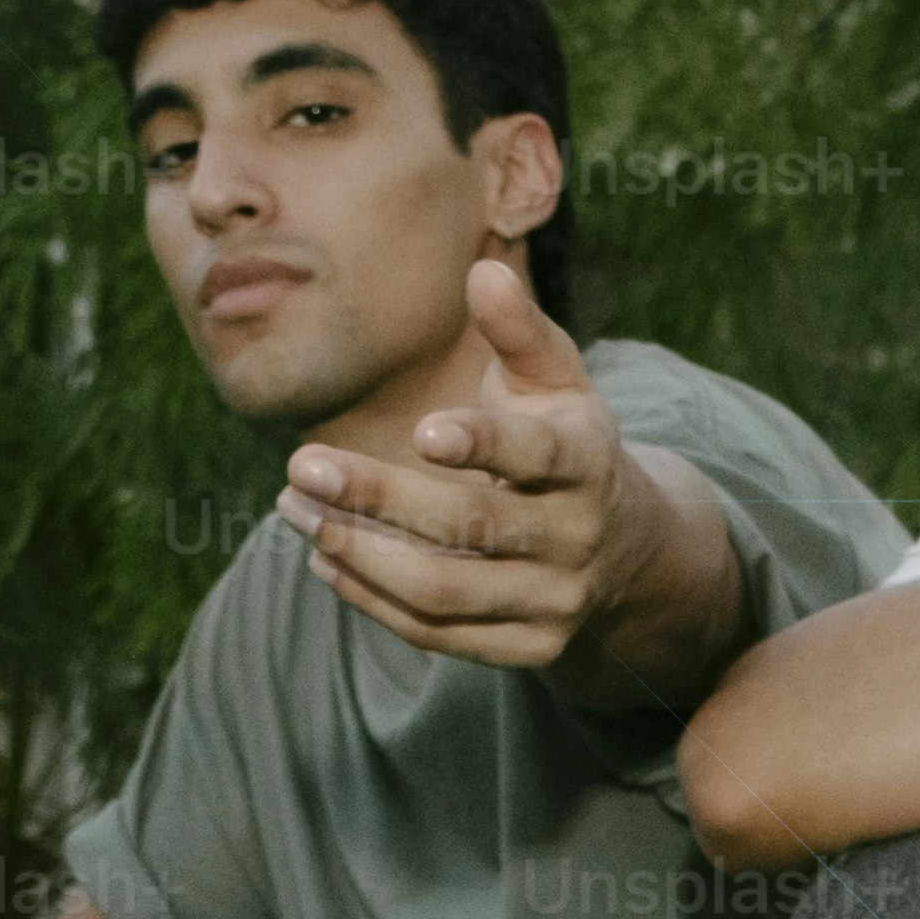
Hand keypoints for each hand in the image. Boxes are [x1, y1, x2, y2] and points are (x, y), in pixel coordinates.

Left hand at [278, 252, 718, 680]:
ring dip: (358, 551)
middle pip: (472, 526)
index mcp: (587, 462)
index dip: (484, 444)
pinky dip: (370, 598)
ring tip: (296, 510)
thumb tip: (482, 270)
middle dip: (380, 497)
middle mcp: (577, 538)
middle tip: (303, 465)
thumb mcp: (556, 380)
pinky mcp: (529, 648)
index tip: (422, 430)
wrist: (624, 549)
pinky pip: (437, 633)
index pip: (538, 454)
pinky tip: (323, 558)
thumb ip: (518, 330)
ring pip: (443, 590)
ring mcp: (554, 601)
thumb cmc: (564, 441)